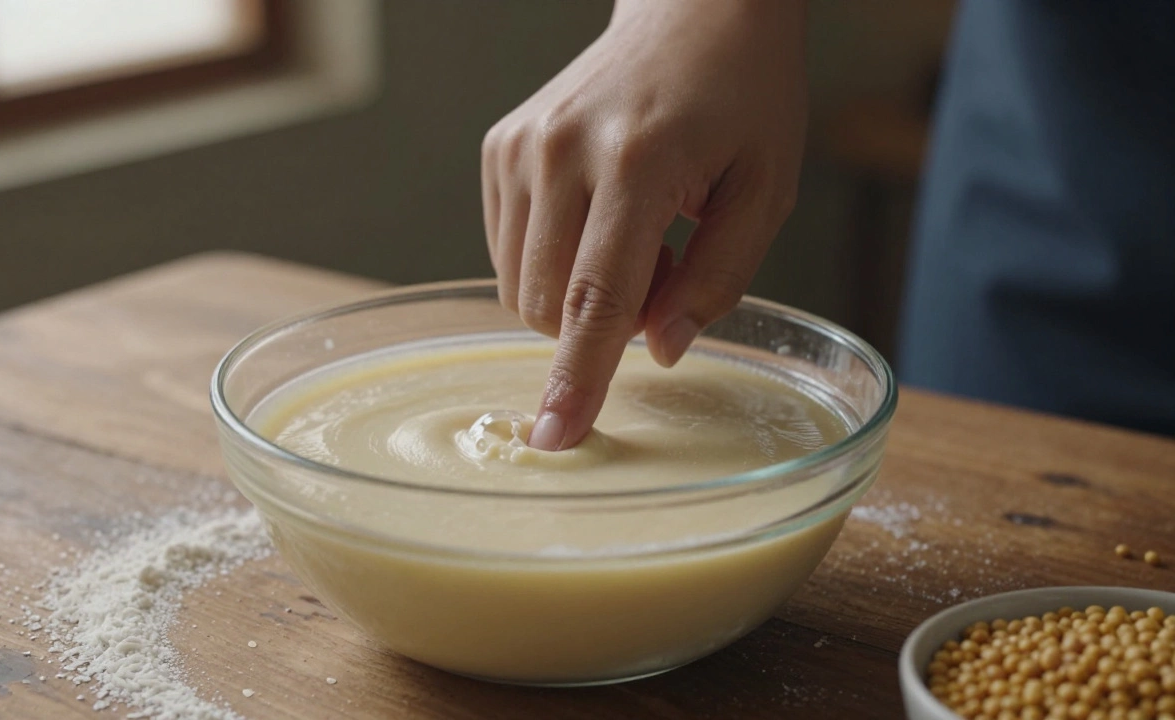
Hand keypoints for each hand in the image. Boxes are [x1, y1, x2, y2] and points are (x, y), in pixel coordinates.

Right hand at [481, 0, 806, 449]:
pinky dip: (552, 262)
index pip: (597, 297)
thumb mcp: (766, 189)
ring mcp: (522, 147)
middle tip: (668, 270)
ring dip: (575, 294)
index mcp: (640, 162)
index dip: (579, 378)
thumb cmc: (744, 98)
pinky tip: (600, 219)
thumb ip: (717, 279)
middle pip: (549, 304)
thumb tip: (656, 349)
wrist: (693, 10)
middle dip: (600, 325)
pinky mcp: (501, 148)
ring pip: (520, 286)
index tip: (554, 439)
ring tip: (637, 236)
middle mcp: (563, 151)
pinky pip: (508, 252)